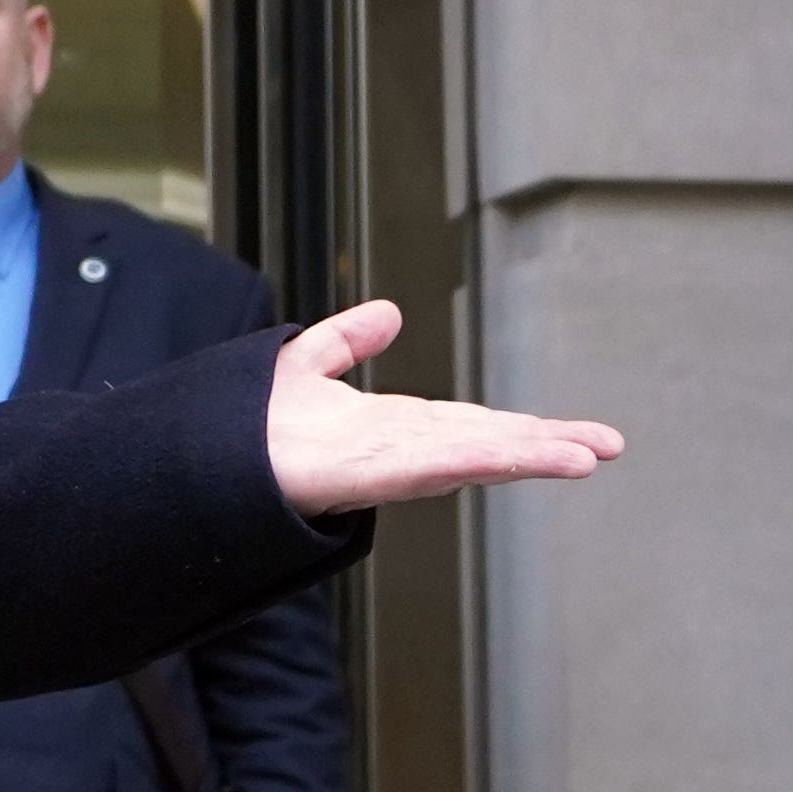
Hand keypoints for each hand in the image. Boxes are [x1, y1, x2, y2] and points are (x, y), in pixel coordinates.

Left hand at [265, 300, 621, 515]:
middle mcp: (390, 451)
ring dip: (529, 455)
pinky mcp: (358, 478)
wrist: (186, 463)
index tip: (572, 435)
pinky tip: (519, 455)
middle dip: (544, 445)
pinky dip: (475, 458)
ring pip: (468, 456)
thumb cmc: (231, 430)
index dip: (520, 428)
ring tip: (589, 455)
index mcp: (385, 430)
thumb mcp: (297, 367)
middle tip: (606, 447)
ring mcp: (378, 467)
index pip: (467, 426)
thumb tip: (389, 314)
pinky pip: (425, 465)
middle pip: (482, 443)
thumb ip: (342, 343)